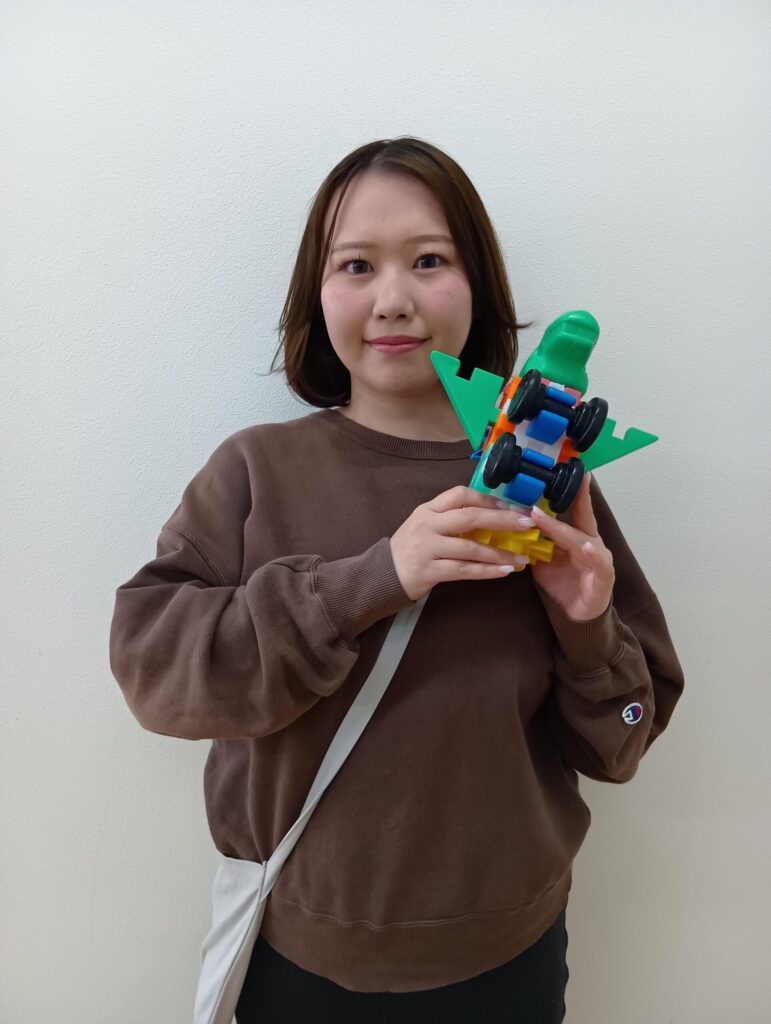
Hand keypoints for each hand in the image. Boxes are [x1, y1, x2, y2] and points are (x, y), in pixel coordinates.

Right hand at [390, 486, 533, 600]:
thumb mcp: (425, 524)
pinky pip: (463, 571)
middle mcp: (427, 525)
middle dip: (502, 519)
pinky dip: (486, 571)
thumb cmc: (410, 548)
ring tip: (521, 558)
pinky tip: (503, 572)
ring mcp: (427, 548)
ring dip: (499, 553)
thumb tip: (490, 514)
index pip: (460, 495)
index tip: (511, 505)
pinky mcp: (429, 570)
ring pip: (470, 548)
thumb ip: (450, 517)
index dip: (488, 498)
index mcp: (428, 509)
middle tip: (526, 523)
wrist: (382, 574)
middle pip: (470, 517)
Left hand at [529, 473, 614, 620]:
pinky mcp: (603, 577)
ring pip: (582, 539)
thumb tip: (512, 519)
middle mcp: (591, 543)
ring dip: (564, 529)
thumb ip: (534, 539)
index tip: (576, 468)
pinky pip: (599, 563)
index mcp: (578, 536)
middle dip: (561, 505)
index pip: (577, 509)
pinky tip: (587, 546)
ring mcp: (599, 559)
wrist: (574, 615)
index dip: (576, 490)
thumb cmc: (561, 583)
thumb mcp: (543, 557)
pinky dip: (593, 554)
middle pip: (577, 520)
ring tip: (544, 518)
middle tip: (541, 491)